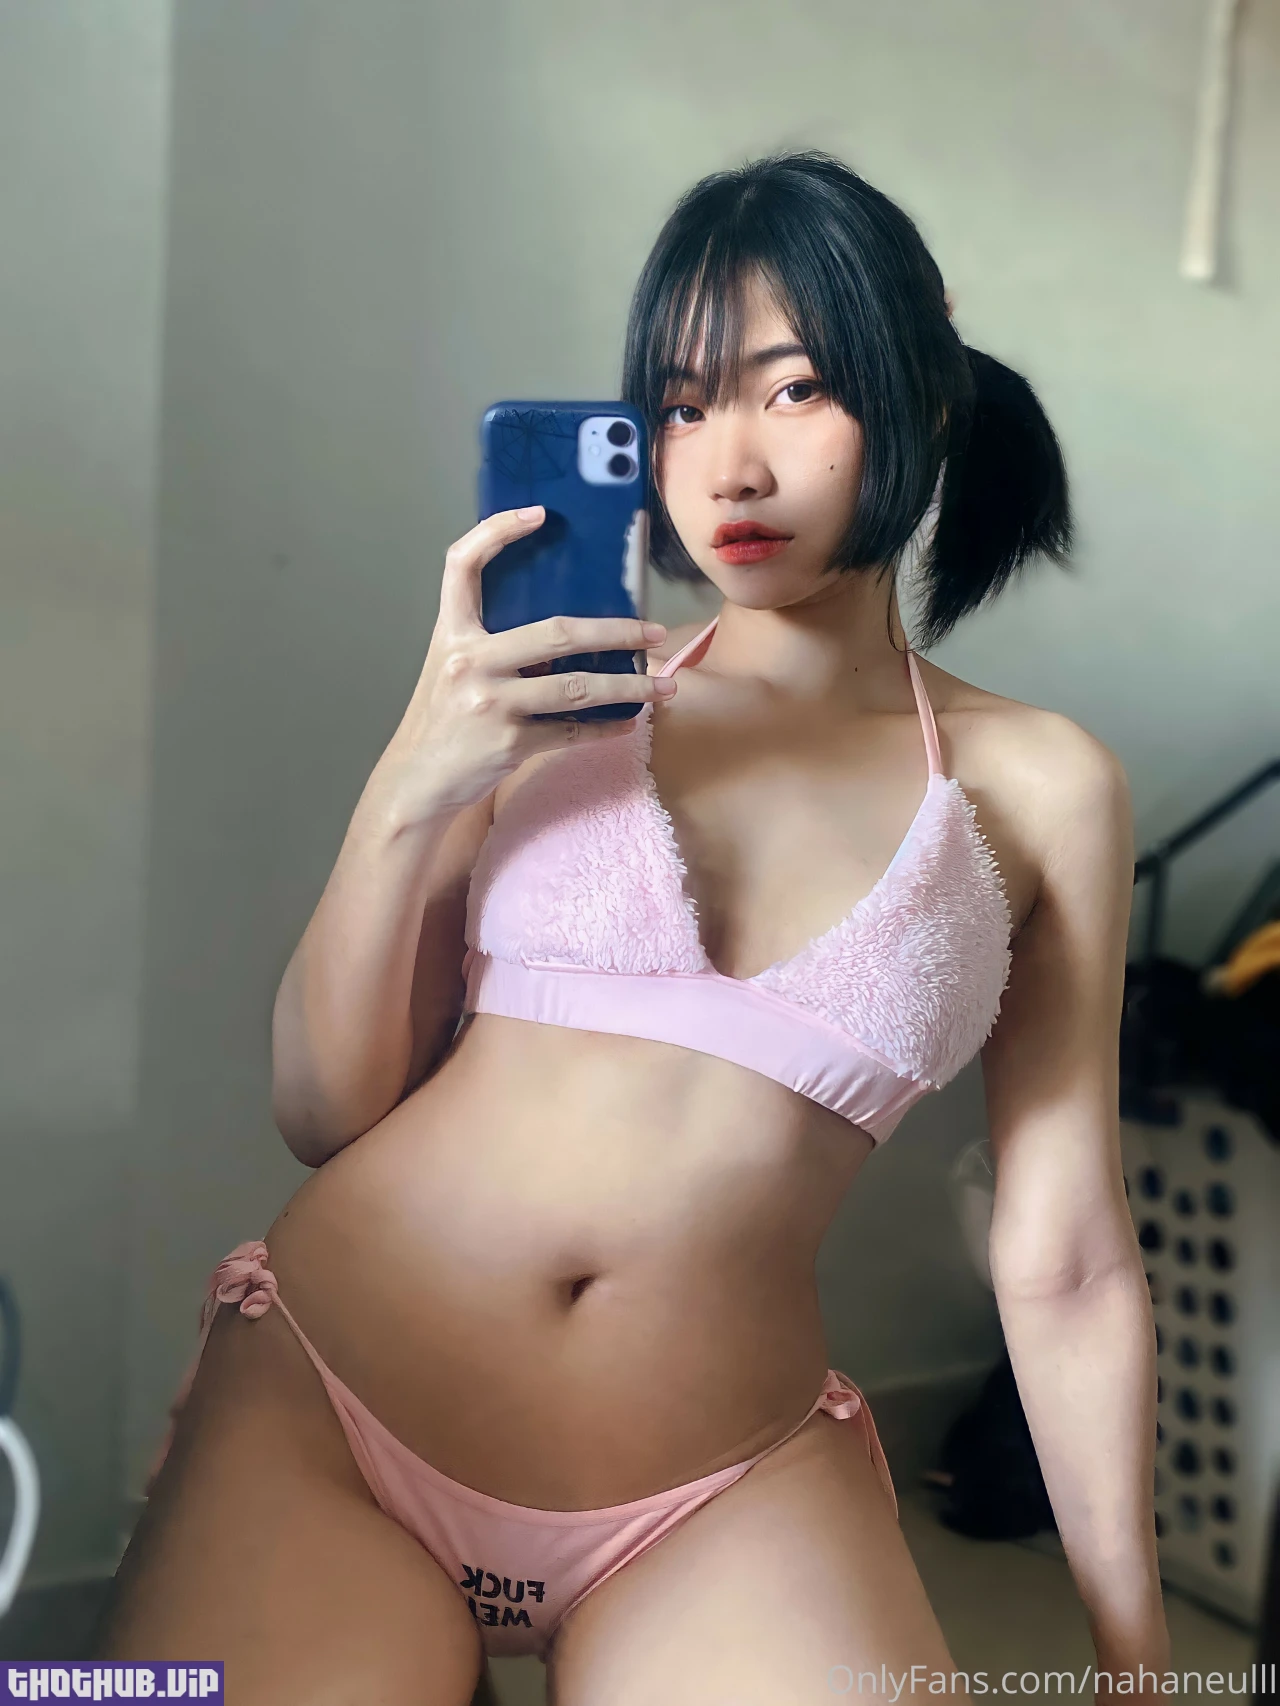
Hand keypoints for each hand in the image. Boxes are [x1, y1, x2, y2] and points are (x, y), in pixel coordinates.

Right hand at [381, 506, 674, 824]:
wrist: (417, 780)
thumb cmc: (442, 718)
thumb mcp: (452, 666)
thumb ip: (492, 641)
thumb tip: (565, 629)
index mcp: (451, 633)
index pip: (462, 565)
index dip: (495, 531)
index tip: (538, 514)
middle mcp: (469, 662)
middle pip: (557, 633)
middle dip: (616, 632)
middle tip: (652, 632)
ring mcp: (491, 704)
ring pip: (578, 689)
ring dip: (629, 687)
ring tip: (664, 686)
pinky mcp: (509, 744)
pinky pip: (573, 732)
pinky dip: (606, 727)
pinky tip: (628, 722)